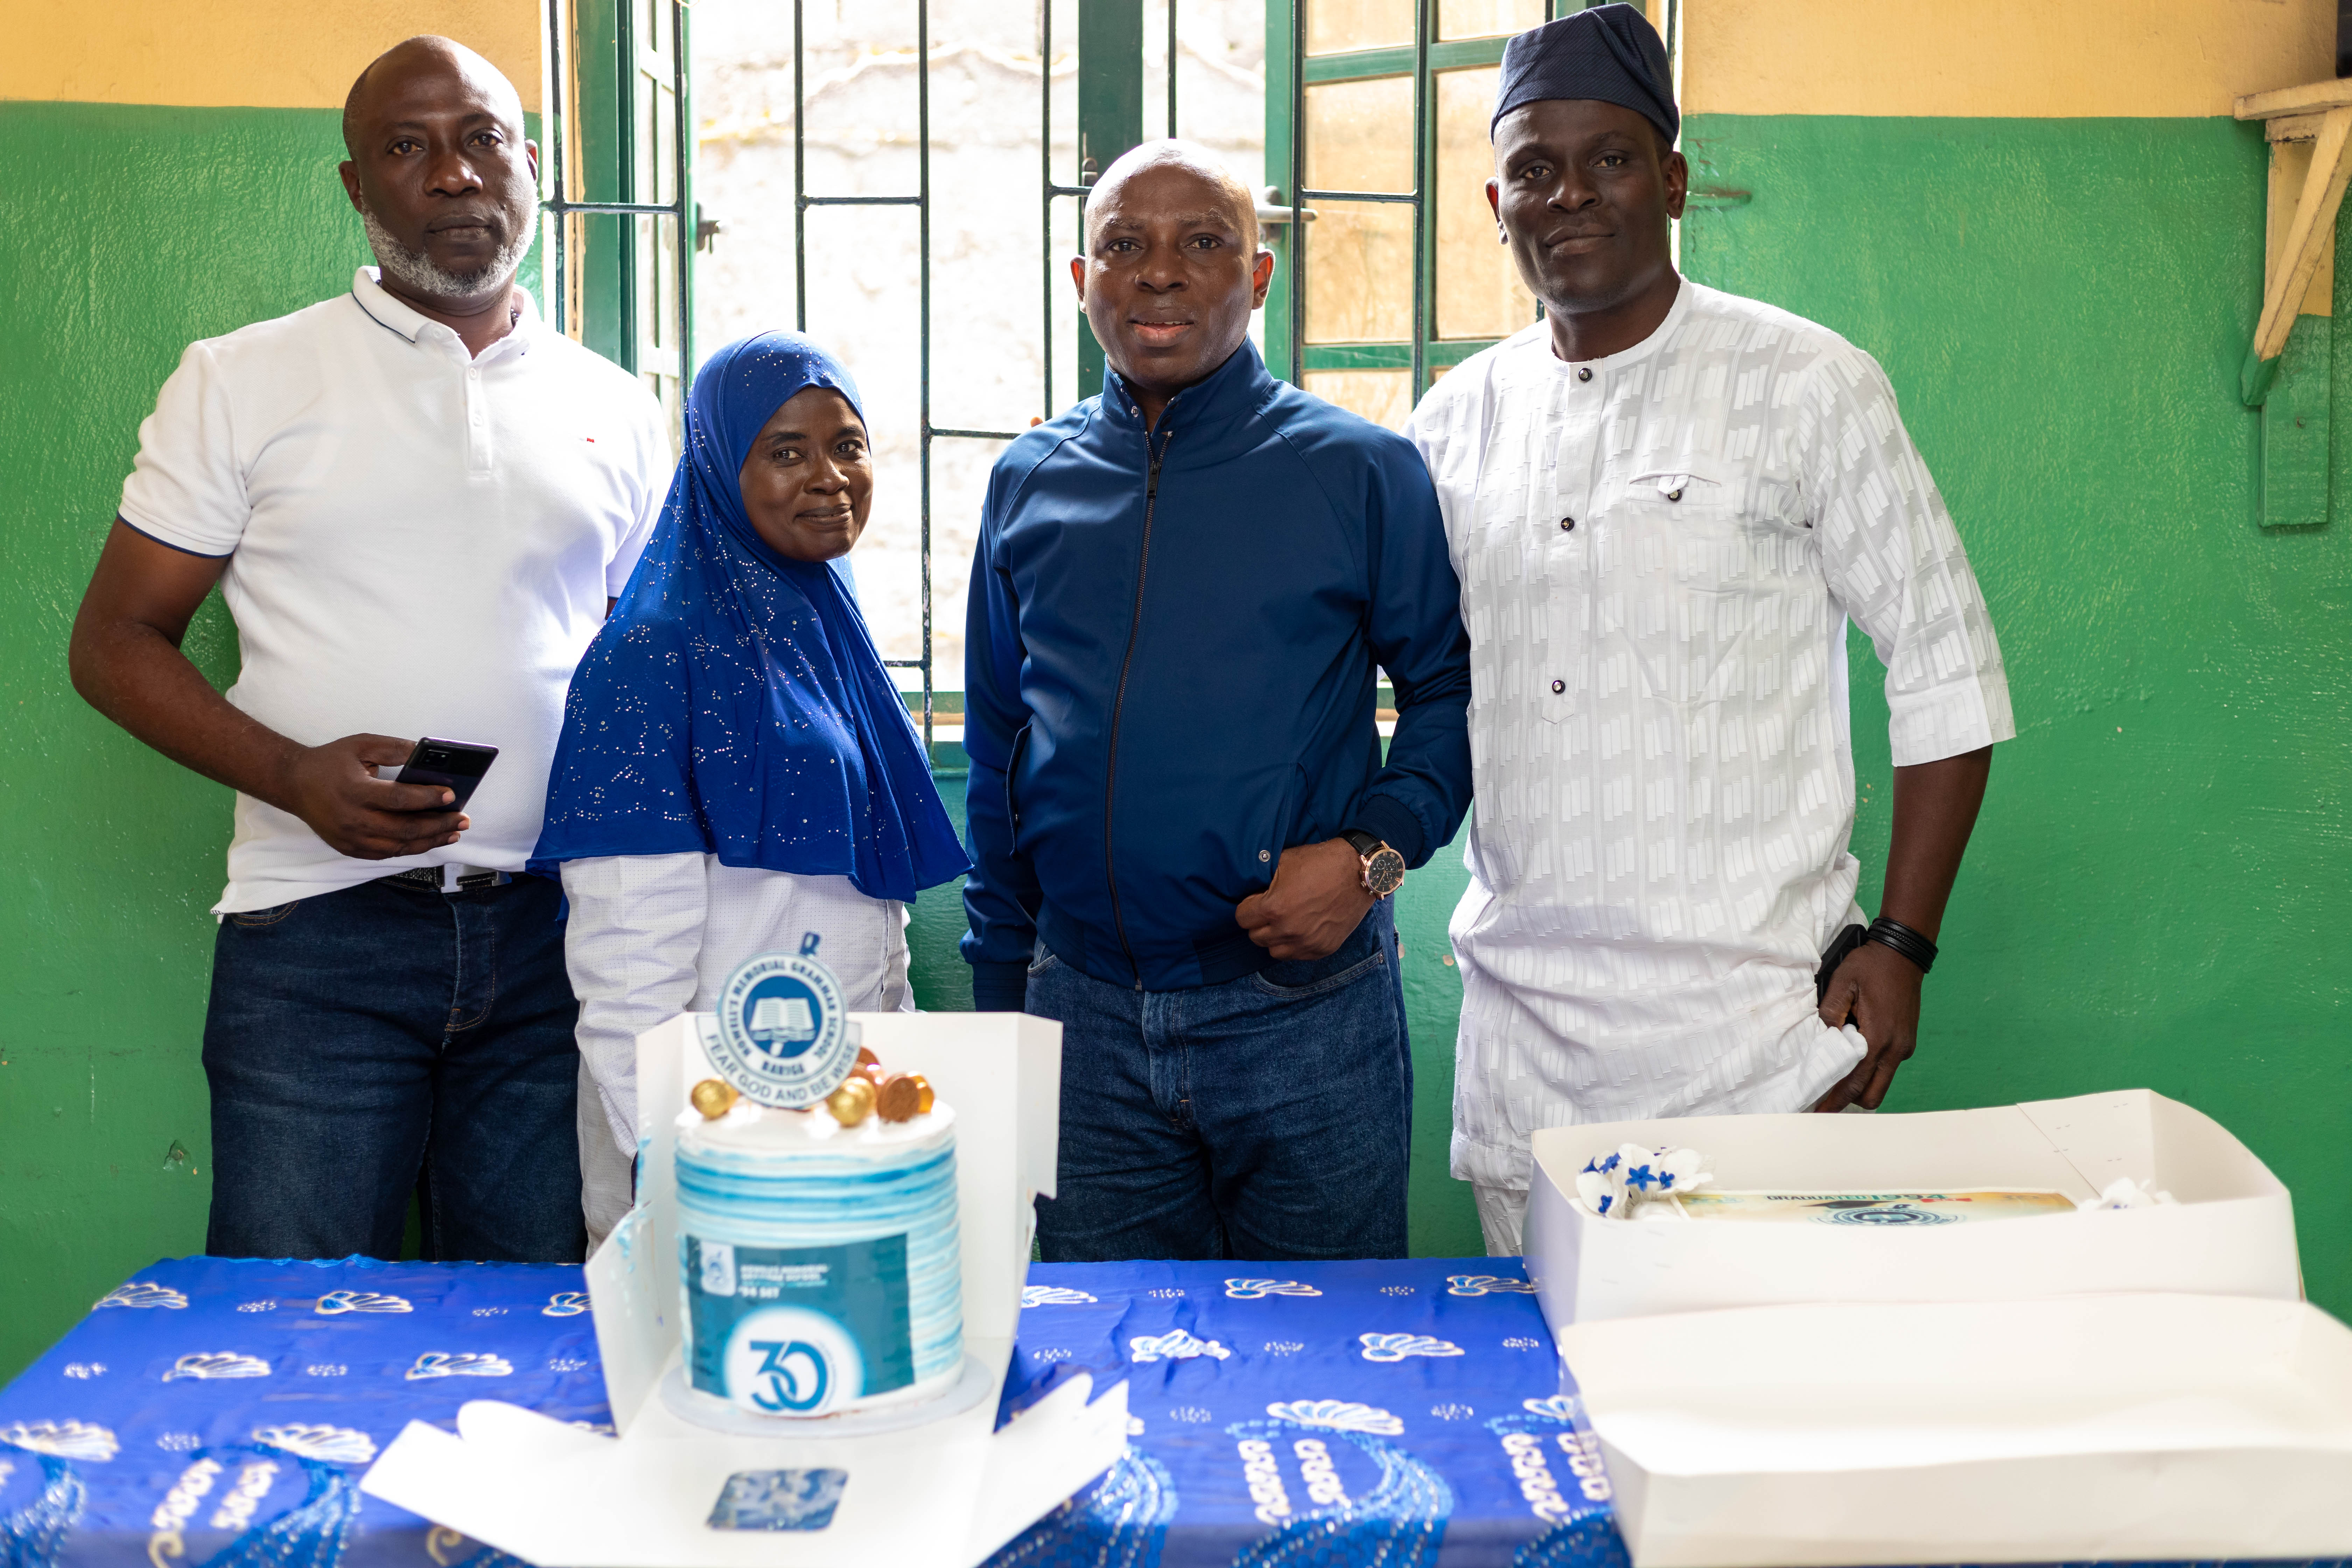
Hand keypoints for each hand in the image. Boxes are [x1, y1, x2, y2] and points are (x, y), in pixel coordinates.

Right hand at [281, 734, 468, 859]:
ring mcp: (350, 838)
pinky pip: (386, 853)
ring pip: (399, 846)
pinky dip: (410, 848)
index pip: (400, 800)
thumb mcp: (361, 745)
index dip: (428, 799)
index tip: (453, 795)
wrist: (294, 783)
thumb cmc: (330, 762)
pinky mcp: (349, 848)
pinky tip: (429, 840)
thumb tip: (427, 755)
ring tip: (453, 832)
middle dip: (439, 825)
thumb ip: (395, 748)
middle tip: (463, 819)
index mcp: (355, 791)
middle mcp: (352, 819)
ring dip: (430, 841)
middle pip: (405, 829)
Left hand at [1235, 838, 1374, 960]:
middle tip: (1270, 910)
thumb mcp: (1284, 862)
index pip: (1242, 918)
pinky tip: (1301, 928)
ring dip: (1274, 937)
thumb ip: (1262, 880)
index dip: (1248, 907)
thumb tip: (1250, 890)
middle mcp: (1288, 931)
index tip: (1256, 900)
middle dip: (1259, 922)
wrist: (1358, 872)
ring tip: (1284, 922)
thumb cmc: (1320, 863)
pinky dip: (1295, 945)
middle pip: (1255, 937)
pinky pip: (1297, 956)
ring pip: (1274, 951)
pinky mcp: (1323, 949)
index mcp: (1274, 908)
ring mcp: (1307, 943)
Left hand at [1812, 940, 1923, 1110]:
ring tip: (1835, 1072)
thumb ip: (1829, 1014)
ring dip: (1860, 1083)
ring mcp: (1904, 1046)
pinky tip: (1853, 1053)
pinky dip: (1870, 1068)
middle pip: (1873, 1094)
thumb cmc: (1871, 965)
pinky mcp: (1907, 1041)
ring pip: (1881, 1082)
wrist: (1903, 953)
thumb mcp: (1841, 983)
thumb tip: (1819, 1042)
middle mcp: (1896, 1048)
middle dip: (1849, 1100)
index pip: (1854, 1081)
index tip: (1820, 1112)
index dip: (1836, 1100)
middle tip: (1825, 1098)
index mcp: (1878, 1038)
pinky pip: (1887, 1066)